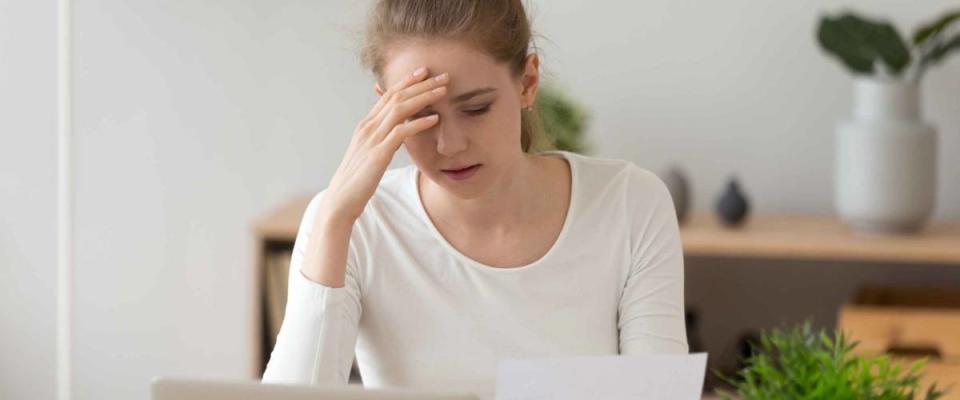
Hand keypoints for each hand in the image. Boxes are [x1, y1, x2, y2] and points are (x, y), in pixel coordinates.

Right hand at [320, 66, 448, 221]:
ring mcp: (372, 139)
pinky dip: (418, 123)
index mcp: (366, 125)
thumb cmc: (358, 180)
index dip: (406, 81)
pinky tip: (434, 118)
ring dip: (423, 97)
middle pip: (396, 97)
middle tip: (442, 75)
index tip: (424, 72)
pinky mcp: (378, 154)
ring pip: (399, 109)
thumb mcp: (370, 154)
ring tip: (442, 91)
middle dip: (420, 84)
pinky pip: (401, 133)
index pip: (388, 96)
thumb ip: (382, 140)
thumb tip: (397, 133)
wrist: (341, 200)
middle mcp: (368, 127)